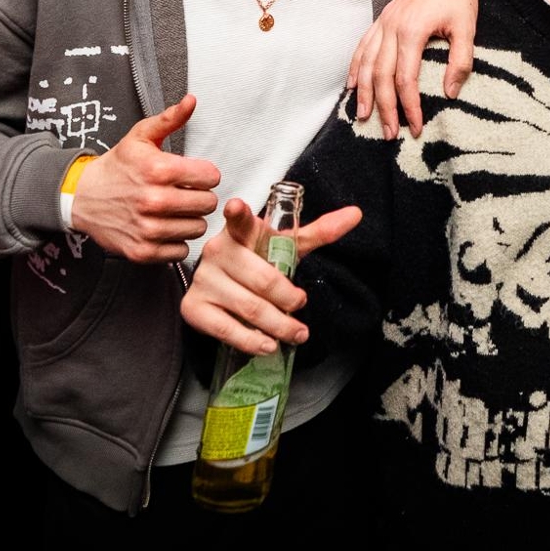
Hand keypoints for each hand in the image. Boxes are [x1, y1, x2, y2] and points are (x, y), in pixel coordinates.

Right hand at [69, 95, 220, 263]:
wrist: (81, 197)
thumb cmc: (117, 167)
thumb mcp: (140, 137)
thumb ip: (170, 119)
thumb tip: (191, 100)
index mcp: (158, 169)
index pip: (211, 177)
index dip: (205, 175)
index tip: (193, 175)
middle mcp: (154, 200)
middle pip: (207, 204)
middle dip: (200, 197)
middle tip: (185, 193)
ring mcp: (147, 228)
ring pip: (197, 228)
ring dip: (190, 219)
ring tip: (175, 210)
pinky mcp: (142, 251)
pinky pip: (181, 250)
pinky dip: (176, 241)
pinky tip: (165, 227)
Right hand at [179, 196, 363, 354]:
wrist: (223, 282)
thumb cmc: (258, 259)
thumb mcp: (286, 244)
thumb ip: (319, 231)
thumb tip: (356, 214)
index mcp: (240, 232)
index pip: (239, 220)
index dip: (238, 213)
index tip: (236, 206)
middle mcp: (217, 251)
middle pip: (262, 280)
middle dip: (288, 299)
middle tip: (301, 307)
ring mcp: (203, 280)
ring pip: (248, 308)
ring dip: (278, 326)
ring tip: (297, 333)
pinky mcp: (193, 307)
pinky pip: (225, 329)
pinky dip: (251, 340)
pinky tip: (268, 344)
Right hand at [348, 0, 480, 137]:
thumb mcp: (467, 28)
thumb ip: (460, 62)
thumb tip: (449, 94)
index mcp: (412, 31)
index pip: (405, 79)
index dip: (409, 106)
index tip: (416, 127)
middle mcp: (392, 27)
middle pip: (381, 76)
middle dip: (384, 107)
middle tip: (389, 133)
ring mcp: (383, 22)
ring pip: (366, 62)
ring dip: (364, 92)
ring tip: (362, 116)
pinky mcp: (382, 18)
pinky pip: (363, 46)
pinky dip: (355, 66)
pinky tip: (352, 84)